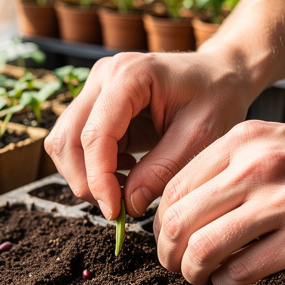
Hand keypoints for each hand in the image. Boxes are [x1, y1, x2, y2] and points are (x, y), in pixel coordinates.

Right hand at [44, 50, 253, 220]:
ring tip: (123, 187)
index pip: (94, 135)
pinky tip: (126, 170)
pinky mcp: (96, 104)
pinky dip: (92, 166)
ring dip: (85, 175)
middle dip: (84, 180)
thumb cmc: (217, 96)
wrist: (220, 73)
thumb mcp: (201, 137)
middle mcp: (103, 76)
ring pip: (64, 142)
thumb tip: (128, 204)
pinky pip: (77, 143)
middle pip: (66, 138)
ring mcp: (95, 89)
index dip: (98, 179)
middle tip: (115, 207)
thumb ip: (162, 170)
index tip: (115, 211)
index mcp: (129, 75)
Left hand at [154, 119, 284, 284]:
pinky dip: (227, 282)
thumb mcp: (279, 142)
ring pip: (203, 248)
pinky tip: (232, 280)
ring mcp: (283, 203)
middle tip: (174, 265)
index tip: (166, 237)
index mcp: (244, 141)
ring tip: (200, 277)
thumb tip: (190, 207)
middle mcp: (257, 168)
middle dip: (167, 252)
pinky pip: (243, 270)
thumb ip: (234, 167)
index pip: (174, 187)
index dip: (161, 221)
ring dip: (192, 272)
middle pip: (178, 220)